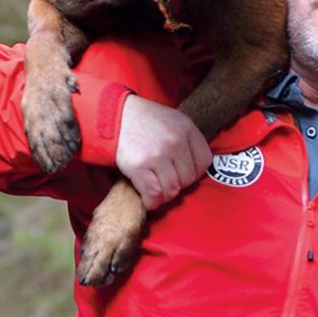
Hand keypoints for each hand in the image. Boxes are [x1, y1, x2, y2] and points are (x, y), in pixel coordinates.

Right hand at [116, 95, 211, 209]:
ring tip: (156, 190)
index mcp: (186, 128)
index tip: (182, 174)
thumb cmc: (143, 120)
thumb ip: (186, 140)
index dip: (194, 172)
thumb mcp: (172, 119)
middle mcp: (175, 141)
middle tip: (165, 181)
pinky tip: (148, 199)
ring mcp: (158, 154)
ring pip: (172, 190)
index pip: (205, 162)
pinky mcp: (139, 166)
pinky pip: (153, 194)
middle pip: (188, 179)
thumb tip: (194, 168)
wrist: (113, 115)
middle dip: (177, 184)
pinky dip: (151, 202)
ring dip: (164, 195)